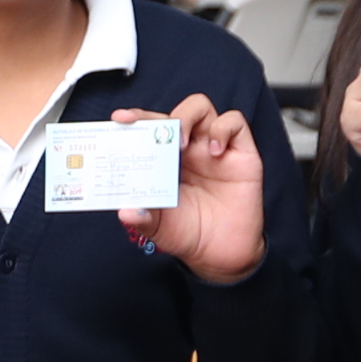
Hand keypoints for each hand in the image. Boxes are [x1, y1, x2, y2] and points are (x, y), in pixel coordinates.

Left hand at [112, 93, 264, 282]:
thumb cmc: (189, 233)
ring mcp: (213, 147)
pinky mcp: (241, 153)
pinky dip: (223, 129)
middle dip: (158, 117)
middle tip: (150, 133)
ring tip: (183, 144)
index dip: (135, 119)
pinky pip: (235, 122)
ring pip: (201, 107)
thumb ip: (142, 219)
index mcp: (163, 160)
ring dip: (188, 116)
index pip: (148, 129)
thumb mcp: (159, 228)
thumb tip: (125, 212)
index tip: (119, 118)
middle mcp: (188, 149)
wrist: (221, 253)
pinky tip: (215, 151)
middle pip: (172, 114)